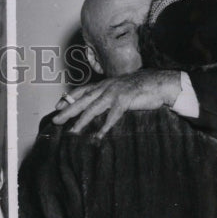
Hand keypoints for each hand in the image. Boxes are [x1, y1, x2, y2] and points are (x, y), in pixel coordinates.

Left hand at [52, 69, 181, 138]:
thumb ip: (108, 96)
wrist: (160, 82)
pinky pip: (113, 115)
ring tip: (73, 132)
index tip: (57, 106)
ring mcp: (115, 93)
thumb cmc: (140, 88)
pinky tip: (98, 135)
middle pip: (82, 100)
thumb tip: (98, 106)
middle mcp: (106, 87)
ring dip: (81, 120)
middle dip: (68, 110)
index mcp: (104, 84)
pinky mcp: (126, 99)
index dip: (69, 98)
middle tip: (56, 120)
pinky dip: (105, 126)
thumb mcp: (120, 89)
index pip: (82, 90)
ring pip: (93, 108)